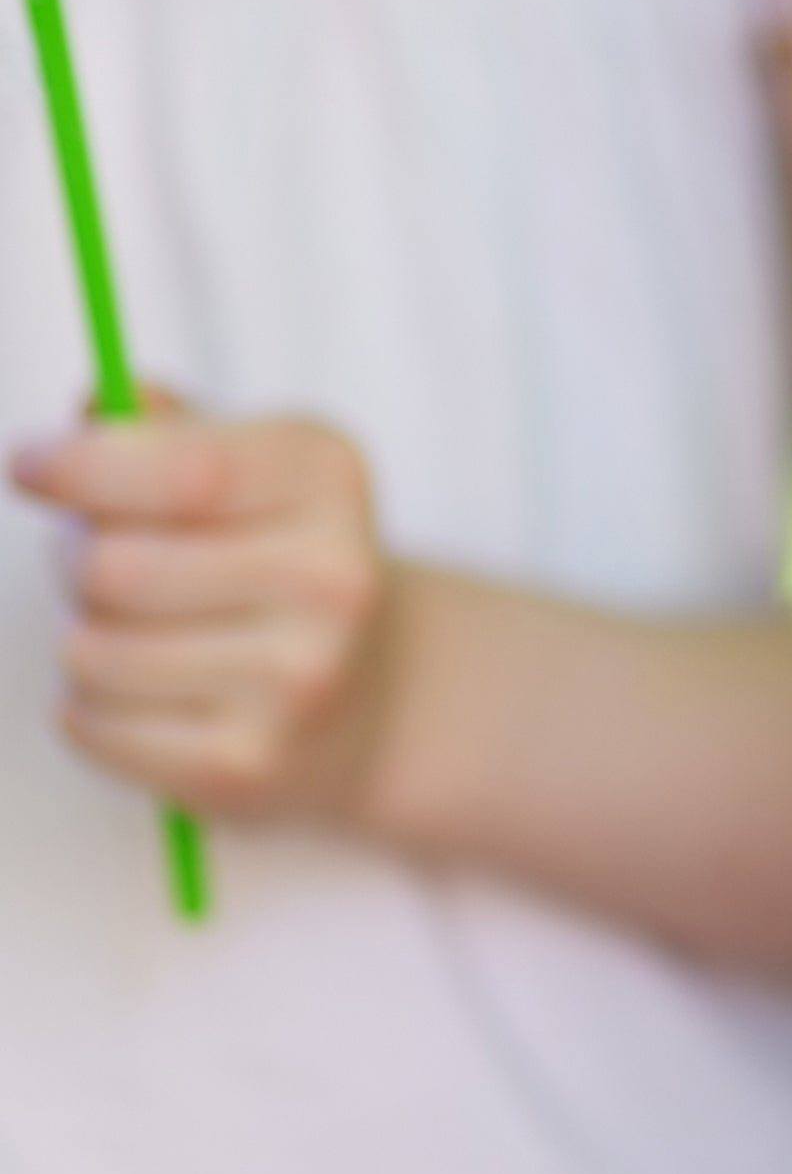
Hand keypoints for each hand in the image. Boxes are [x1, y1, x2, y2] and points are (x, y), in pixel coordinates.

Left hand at [9, 392, 398, 825]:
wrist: (375, 693)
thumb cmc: (281, 564)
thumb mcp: (256, 470)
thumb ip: (171, 432)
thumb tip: (91, 408)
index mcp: (329, 481)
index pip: (184, 470)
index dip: (84, 466)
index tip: (33, 467)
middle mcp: (332, 580)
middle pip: (115, 565)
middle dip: (77, 562)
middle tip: (104, 564)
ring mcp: (298, 680)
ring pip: (91, 651)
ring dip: (86, 640)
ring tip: (138, 635)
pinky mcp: (248, 765)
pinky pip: (92, 727)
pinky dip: (91, 711)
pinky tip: (148, 695)